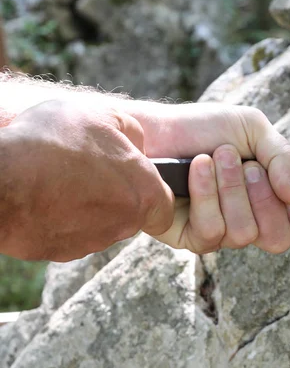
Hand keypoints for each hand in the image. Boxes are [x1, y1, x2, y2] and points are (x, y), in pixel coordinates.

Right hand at [0, 99, 173, 260]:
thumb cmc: (53, 143)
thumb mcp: (103, 116)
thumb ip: (132, 133)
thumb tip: (138, 147)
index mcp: (144, 195)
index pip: (164, 208)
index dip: (152, 193)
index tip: (133, 179)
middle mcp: (125, 225)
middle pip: (131, 213)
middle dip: (117, 195)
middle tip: (90, 170)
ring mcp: (93, 241)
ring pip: (102, 224)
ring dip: (89, 205)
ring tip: (63, 178)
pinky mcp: (63, 252)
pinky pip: (72, 233)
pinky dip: (63, 218)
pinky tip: (46, 196)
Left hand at [130, 102, 289, 253]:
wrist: (157, 127)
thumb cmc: (204, 129)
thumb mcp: (254, 130)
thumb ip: (284, 158)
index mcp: (268, 201)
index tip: (283, 186)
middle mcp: (247, 222)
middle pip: (277, 239)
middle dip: (263, 196)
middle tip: (246, 166)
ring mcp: (219, 233)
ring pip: (244, 233)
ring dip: (231, 188)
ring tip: (216, 158)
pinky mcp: (188, 238)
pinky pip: (211, 231)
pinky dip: (206, 193)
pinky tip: (197, 169)